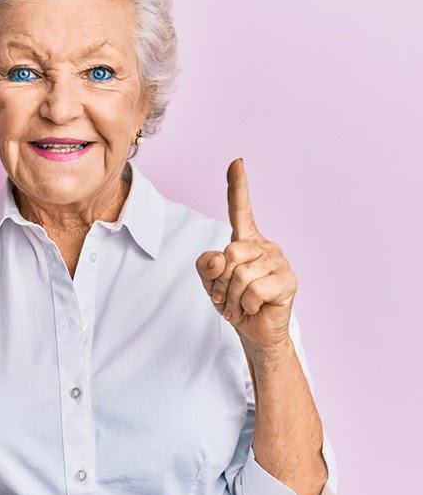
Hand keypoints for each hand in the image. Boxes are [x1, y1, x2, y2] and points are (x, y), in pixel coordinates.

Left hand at [195, 159, 296, 347]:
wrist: (253, 331)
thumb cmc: (234, 302)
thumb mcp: (210, 283)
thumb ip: (206, 267)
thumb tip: (219, 257)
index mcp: (246, 241)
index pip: (241, 210)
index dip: (238, 186)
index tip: (237, 162)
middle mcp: (266, 246)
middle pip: (230, 253)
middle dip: (221, 281)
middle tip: (228, 296)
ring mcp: (279, 262)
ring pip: (240, 273)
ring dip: (233, 296)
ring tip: (240, 304)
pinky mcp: (289, 281)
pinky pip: (253, 289)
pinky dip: (246, 305)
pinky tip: (254, 307)